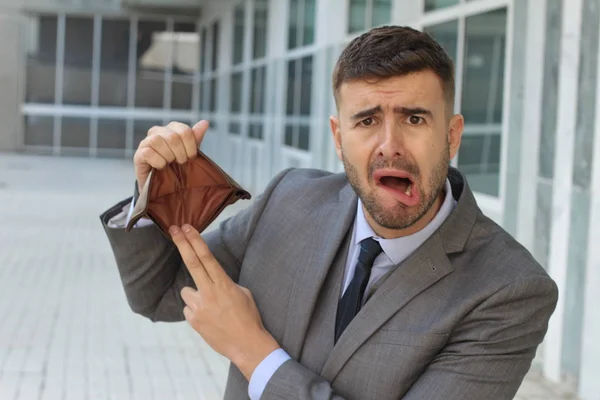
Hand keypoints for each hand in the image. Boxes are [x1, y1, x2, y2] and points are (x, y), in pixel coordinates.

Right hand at [133, 120, 208, 192]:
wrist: (163, 186)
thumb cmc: (177, 167)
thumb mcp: (189, 152)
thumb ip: (196, 138)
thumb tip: (205, 122)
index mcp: (172, 128)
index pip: (184, 131)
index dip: (190, 146)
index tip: (191, 158)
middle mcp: (157, 131)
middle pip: (172, 137)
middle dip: (180, 153)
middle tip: (181, 162)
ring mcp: (146, 142)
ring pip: (157, 141)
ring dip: (168, 156)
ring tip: (170, 164)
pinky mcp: (138, 154)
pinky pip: (148, 153)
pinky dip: (158, 162)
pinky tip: (160, 167)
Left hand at [170, 224, 280, 379]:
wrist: (247, 345)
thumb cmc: (249, 317)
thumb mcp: (243, 293)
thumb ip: (225, 283)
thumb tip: (213, 279)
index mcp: (224, 284)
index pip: (206, 257)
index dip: (195, 240)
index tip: (187, 228)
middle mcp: (209, 292)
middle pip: (192, 263)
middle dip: (181, 244)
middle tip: (173, 229)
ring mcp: (199, 307)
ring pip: (187, 291)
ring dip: (195, 295)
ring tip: (211, 308)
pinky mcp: (193, 320)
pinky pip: (189, 308)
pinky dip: (196, 311)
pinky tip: (209, 319)